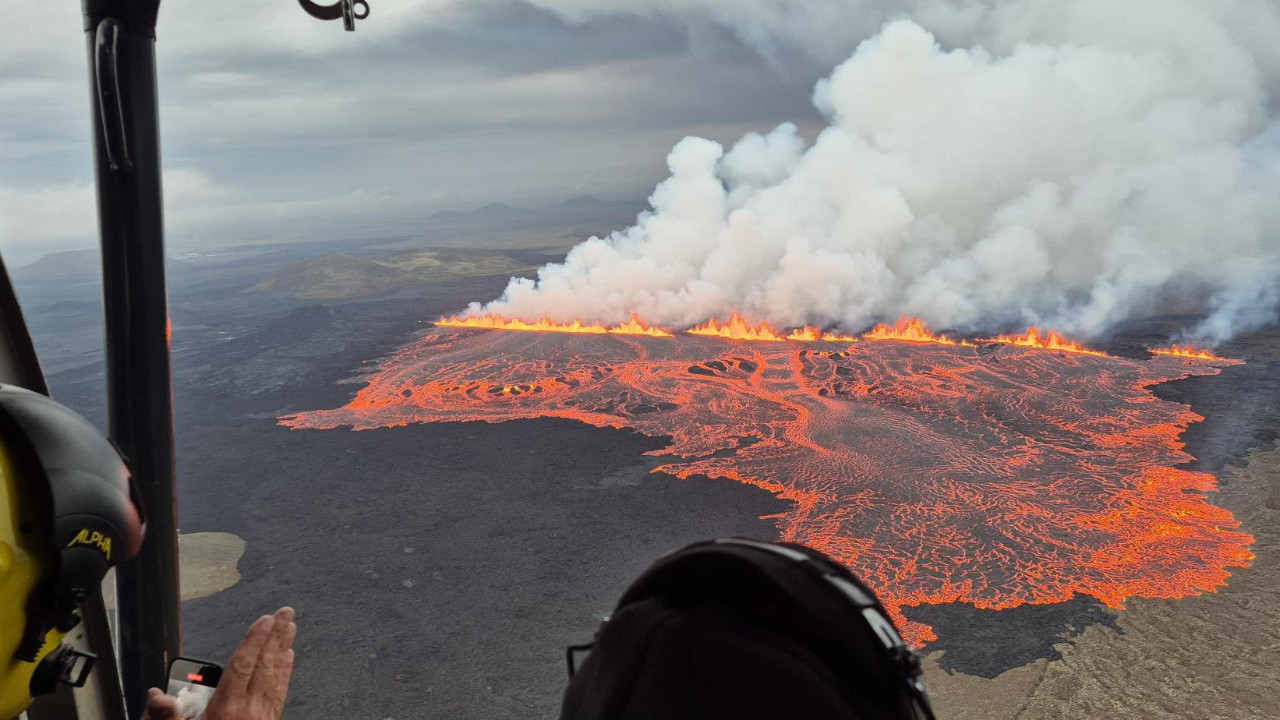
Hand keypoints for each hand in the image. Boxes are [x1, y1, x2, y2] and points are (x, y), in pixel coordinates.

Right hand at [142, 607, 297, 719]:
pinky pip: (279, 694)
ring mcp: (262, 719)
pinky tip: (288, 661)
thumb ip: (166, 717)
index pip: (243, 667)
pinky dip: (284, 674)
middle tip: (287, 612)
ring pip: (276, 677)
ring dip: (283, 650)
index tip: (265, 620)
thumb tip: (157, 695)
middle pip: (265, 666)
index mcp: (226, 711)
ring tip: (291, 629)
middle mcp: (249, 712)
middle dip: (276, 637)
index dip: (254, 641)